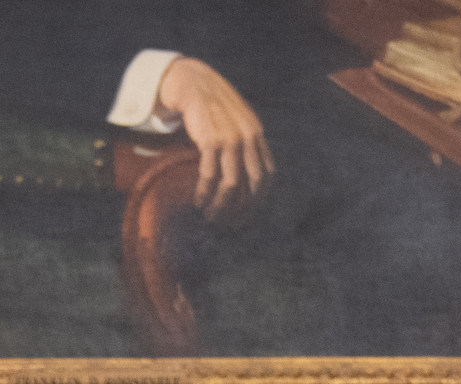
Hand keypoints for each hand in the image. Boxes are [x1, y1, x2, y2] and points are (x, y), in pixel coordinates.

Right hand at [154, 56, 272, 214]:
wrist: (192, 82)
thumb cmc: (212, 104)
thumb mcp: (237, 119)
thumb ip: (246, 140)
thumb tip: (247, 172)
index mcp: (257, 134)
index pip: (267, 175)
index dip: (259, 199)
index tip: (247, 213)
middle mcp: (248, 137)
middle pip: (253, 185)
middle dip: (242, 209)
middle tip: (229, 223)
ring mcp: (230, 139)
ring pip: (231, 185)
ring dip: (221, 206)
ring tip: (210, 216)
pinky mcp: (210, 141)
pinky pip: (209, 177)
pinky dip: (204, 193)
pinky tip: (198, 201)